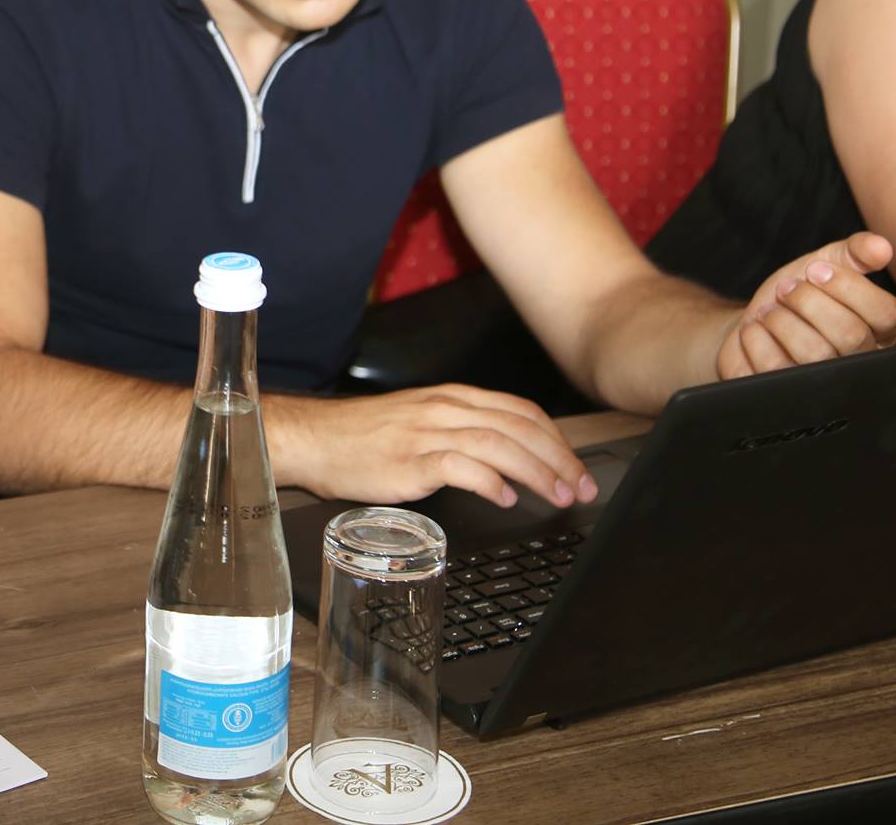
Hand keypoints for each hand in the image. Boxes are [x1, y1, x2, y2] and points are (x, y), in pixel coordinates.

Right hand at [287, 384, 594, 509]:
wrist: (313, 439)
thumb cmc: (361, 438)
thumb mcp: (418, 422)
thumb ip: (459, 433)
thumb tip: (504, 462)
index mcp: (451, 398)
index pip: (521, 411)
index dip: (557, 440)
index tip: (577, 468)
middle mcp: (445, 409)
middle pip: (519, 427)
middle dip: (559, 459)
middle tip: (581, 488)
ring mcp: (427, 432)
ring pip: (499, 444)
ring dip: (537, 472)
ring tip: (557, 495)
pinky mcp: (410, 459)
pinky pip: (461, 466)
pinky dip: (491, 481)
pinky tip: (505, 498)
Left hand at [718, 232, 895, 377]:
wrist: (751, 326)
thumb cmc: (795, 298)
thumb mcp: (823, 265)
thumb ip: (853, 253)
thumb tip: (882, 247)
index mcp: (879, 332)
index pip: (887, 313)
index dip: (848, 286)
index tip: (815, 270)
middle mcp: (859, 365)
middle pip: (851, 335)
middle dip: (809, 302)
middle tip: (786, 288)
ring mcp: (824, 387)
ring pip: (814, 353)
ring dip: (782, 319)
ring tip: (770, 310)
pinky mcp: (785, 395)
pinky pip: (774, 368)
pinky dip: (756, 338)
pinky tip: (755, 330)